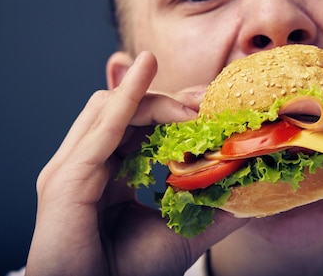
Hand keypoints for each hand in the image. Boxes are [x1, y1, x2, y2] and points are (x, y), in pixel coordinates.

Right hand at [26, 52, 246, 275]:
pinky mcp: (67, 174)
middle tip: (208, 103)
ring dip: (155, 98)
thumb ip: (215, 210)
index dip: (174, 113)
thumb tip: (255, 194)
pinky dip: (127, 92)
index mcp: (108, 174)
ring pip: (112, 107)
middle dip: (168, 102)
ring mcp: (73, 166)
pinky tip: (145, 66)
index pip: (139, 126)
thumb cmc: (128, 273)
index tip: (211, 109)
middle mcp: (87, 164)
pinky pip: (102, 122)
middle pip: (126, 111)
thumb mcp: (183, 233)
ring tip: (193, 105)